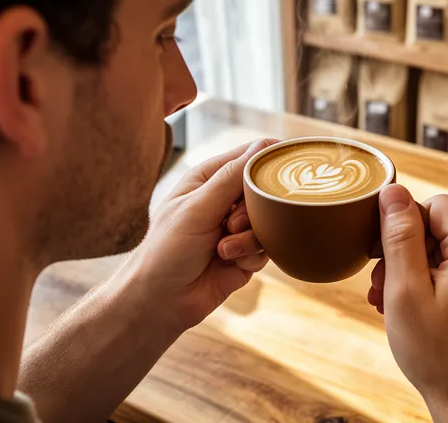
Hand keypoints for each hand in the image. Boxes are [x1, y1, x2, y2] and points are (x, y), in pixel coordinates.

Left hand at [121, 139, 276, 334]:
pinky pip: (265, 248)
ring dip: (249, 237)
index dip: (267, 160)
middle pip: (263, 191)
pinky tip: (229, 262)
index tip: (287, 166)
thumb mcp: (197, 208)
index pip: (247, 156)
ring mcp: (235, 228)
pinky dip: (250, 256)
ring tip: (223, 249)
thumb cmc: (167, 249)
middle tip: (230, 224)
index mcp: (208, 179)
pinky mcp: (244, 254)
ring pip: (268, 222)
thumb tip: (260, 147)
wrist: (160, 301)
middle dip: (252, 210)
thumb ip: (231, 178)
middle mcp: (223, 201)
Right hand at [367, 185, 447, 422]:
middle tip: (381, 288)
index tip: (380, 257)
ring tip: (394, 305)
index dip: (402, 227)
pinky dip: (439, 287)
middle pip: (444, 231)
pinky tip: (418, 312)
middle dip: (407, 254)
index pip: (435, 206)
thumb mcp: (406, 290)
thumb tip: (392, 191)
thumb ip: (399, 235)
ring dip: (419, 272)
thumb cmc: (440, 357)